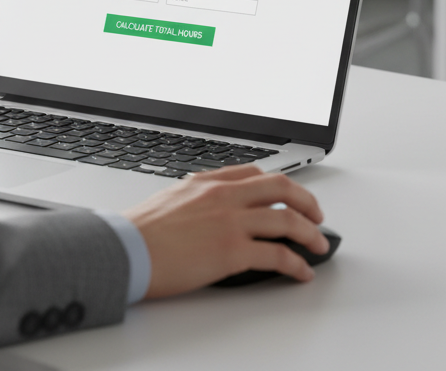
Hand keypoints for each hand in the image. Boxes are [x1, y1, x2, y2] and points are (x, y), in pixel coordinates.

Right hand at [123, 165, 329, 297]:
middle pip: (280, 189)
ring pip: (287, 221)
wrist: (126, 249)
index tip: (290, 197)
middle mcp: (222, 196)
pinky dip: (297, 264)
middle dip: (307, 203)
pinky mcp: (233, 251)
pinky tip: (301, 272)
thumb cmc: (140, 232)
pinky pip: (278, 255)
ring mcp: (230, 222)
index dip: (279, 185)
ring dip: (311, 234)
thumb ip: (196, 200)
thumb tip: (210, 213)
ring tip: (318, 246)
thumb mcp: (170, 200)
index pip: (254, 173)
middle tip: (317, 216)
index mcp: (206, 183)